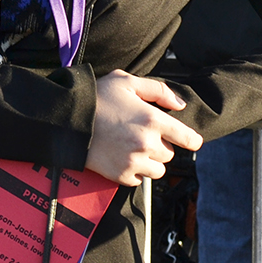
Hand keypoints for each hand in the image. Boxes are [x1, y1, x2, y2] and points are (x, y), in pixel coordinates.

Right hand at [85, 70, 201, 186]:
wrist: (69, 120)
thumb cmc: (98, 98)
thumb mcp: (127, 82)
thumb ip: (158, 91)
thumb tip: (179, 105)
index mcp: (152, 119)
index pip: (186, 137)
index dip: (192, 140)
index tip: (193, 141)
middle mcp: (146, 143)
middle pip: (170, 154)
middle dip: (161, 145)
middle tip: (144, 135)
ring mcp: (134, 162)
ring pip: (158, 170)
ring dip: (151, 161)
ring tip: (134, 148)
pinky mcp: (121, 176)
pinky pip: (139, 180)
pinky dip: (135, 171)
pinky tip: (123, 157)